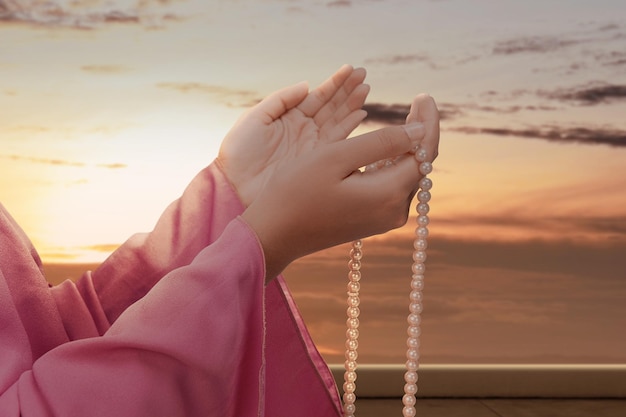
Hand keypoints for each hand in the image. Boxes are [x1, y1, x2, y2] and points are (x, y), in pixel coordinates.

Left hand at [217, 65, 369, 206]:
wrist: (235, 186)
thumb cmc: (239, 152)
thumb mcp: (255, 118)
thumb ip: (281, 99)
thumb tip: (307, 85)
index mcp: (289, 117)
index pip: (317, 96)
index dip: (334, 83)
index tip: (350, 69)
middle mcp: (304, 130)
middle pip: (332, 106)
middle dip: (348, 90)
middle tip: (364, 74)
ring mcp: (312, 146)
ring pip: (338, 121)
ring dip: (353, 105)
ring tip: (366, 89)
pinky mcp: (317, 162)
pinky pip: (337, 142)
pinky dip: (350, 128)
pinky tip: (361, 114)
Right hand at [242, 94, 438, 280]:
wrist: (273, 235)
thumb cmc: (295, 193)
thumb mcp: (335, 157)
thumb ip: (381, 143)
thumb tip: (419, 131)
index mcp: (388, 194)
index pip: (424, 152)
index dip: (428, 121)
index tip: (424, 96)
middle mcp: (394, 211)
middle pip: (421, 164)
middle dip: (422, 131)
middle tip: (419, 100)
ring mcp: (384, 218)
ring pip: (408, 175)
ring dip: (410, 146)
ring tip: (410, 116)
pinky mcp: (372, 220)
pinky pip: (394, 185)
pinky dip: (396, 162)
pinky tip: (390, 145)